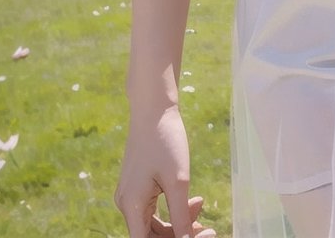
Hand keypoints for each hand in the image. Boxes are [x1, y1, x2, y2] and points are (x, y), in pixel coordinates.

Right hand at [115, 103, 215, 237]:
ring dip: (179, 223)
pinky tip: (193, 201)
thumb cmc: (165, 141)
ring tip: (201, 208)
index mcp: (132, 206)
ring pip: (155, 224)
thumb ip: (181, 217)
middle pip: (152, 236)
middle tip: (207, 228)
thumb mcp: (178, 181)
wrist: (154, 109)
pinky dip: (174, 209)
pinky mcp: (138, 187)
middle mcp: (127, 205)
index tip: (200, 235)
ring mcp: (131, 196)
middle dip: (180, 235)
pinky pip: (155, 210)